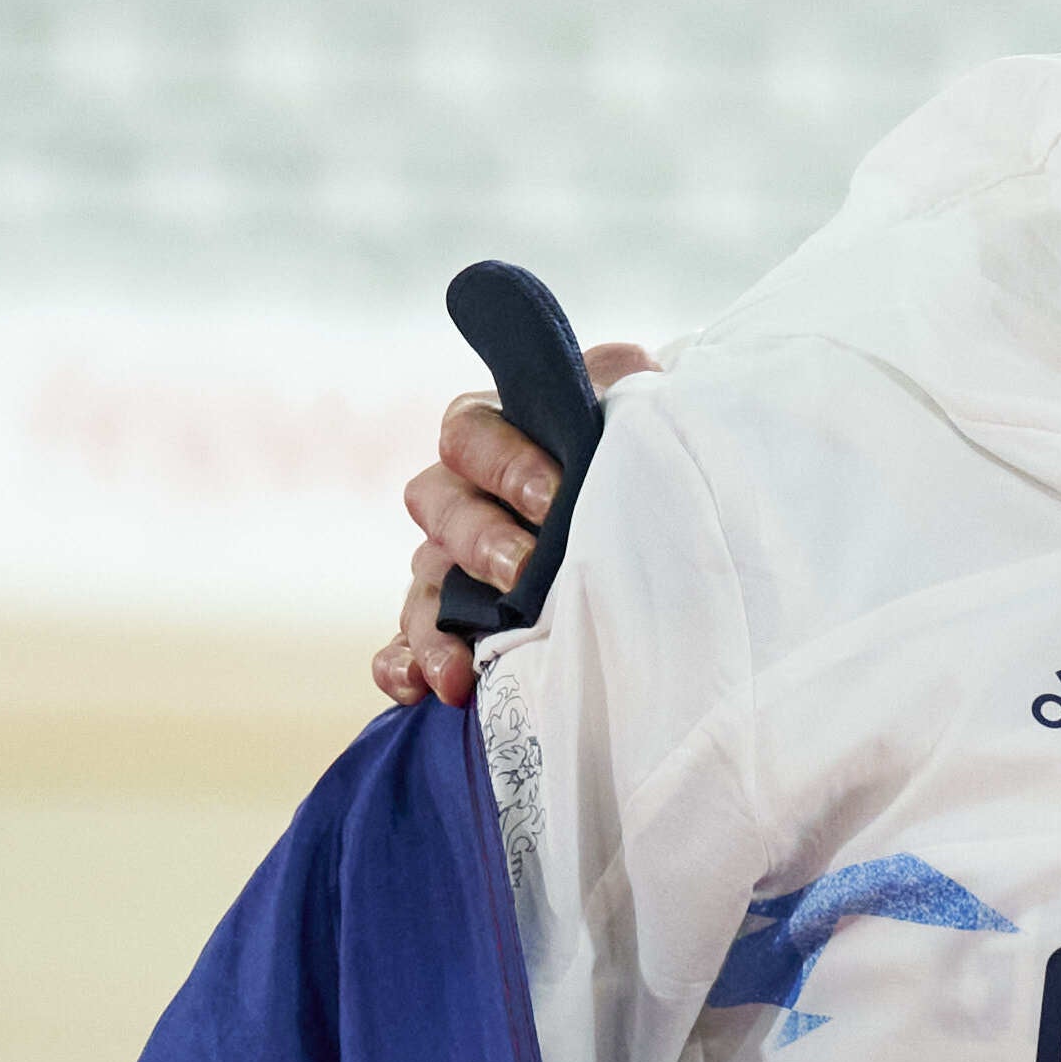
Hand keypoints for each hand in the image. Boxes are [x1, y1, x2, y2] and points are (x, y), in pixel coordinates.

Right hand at [372, 345, 655, 708]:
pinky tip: (419, 689)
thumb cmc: (640, 460)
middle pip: (438, 506)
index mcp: (497, 435)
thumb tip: (632, 372)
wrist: (654, 520)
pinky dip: (406, 664)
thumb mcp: (638, 413)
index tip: (554, 497)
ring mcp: (451, 566)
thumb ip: (626, 388)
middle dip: (480, 541)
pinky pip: (408, 644)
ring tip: (461, 671)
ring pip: (420, 585)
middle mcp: (463, 497)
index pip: (471, 433)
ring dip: (434, 627)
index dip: (505, 462)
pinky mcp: (453, 627)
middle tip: (525, 574)